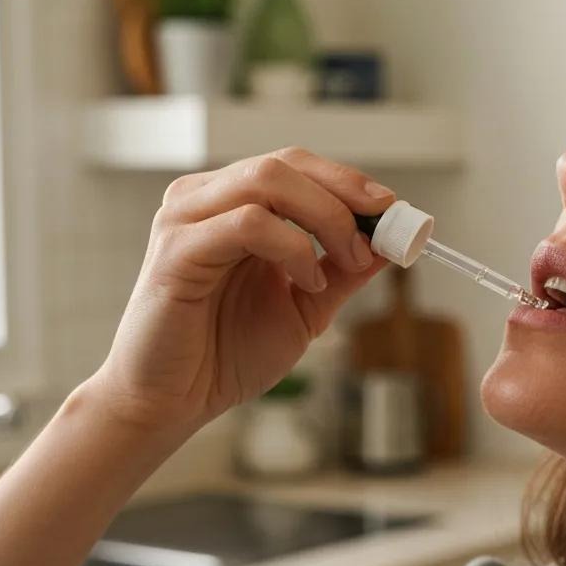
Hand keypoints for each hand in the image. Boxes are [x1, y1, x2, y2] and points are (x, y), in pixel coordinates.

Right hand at [86, 147, 393, 433]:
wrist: (173, 402)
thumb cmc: (226, 355)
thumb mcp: (305, 307)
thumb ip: (342, 272)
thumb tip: (390, 242)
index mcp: (232, 205)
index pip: (296, 167)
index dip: (349, 182)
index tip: (393, 210)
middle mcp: (204, 199)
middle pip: (286, 163)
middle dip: (345, 193)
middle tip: (382, 231)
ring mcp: (185, 219)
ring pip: (267, 180)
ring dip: (325, 218)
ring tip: (347, 261)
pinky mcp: (176, 250)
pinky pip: (247, 223)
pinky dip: (292, 247)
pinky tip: (308, 283)